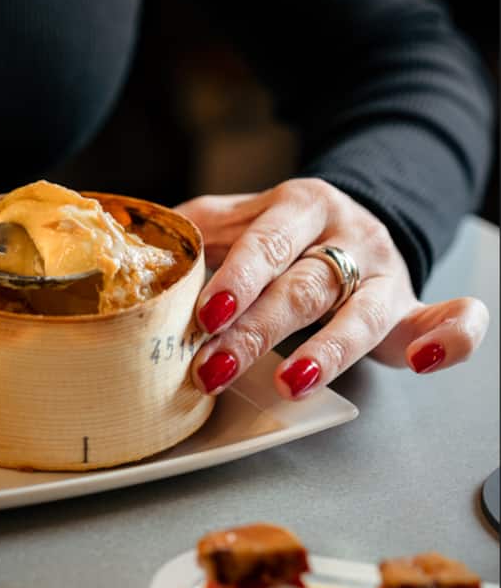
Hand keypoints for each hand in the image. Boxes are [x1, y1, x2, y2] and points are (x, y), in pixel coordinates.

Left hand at [176, 179, 488, 399]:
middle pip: (304, 284)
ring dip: (327, 351)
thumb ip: (196, 235)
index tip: (206, 315)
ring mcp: (383, 272)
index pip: (267, 242)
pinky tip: (424, 361)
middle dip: (259, 329)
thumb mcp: (239, 218)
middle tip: (215, 367)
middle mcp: (347, 233)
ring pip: (360, 313)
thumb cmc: (282, 232)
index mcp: (298, 204)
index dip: (238, 279)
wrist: (354, 216)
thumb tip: (137, 261)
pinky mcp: (412, 308)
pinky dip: (450, 339)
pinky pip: (448, 321)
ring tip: (293, 382)